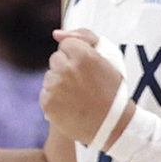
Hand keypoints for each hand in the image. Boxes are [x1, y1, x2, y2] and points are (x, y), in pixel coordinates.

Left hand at [40, 28, 124, 145]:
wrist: (115, 127)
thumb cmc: (113, 91)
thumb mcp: (109, 58)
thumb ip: (84, 37)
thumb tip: (55, 34)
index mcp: (84, 55)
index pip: (66, 44)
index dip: (78, 56)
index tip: (89, 70)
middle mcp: (67, 69)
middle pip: (56, 59)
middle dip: (67, 69)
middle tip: (85, 85)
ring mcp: (55, 86)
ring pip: (50, 76)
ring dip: (61, 84)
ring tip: (79, 97)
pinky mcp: (47, 102)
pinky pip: (46, 93)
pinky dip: (56, 99)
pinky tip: (71, 106)